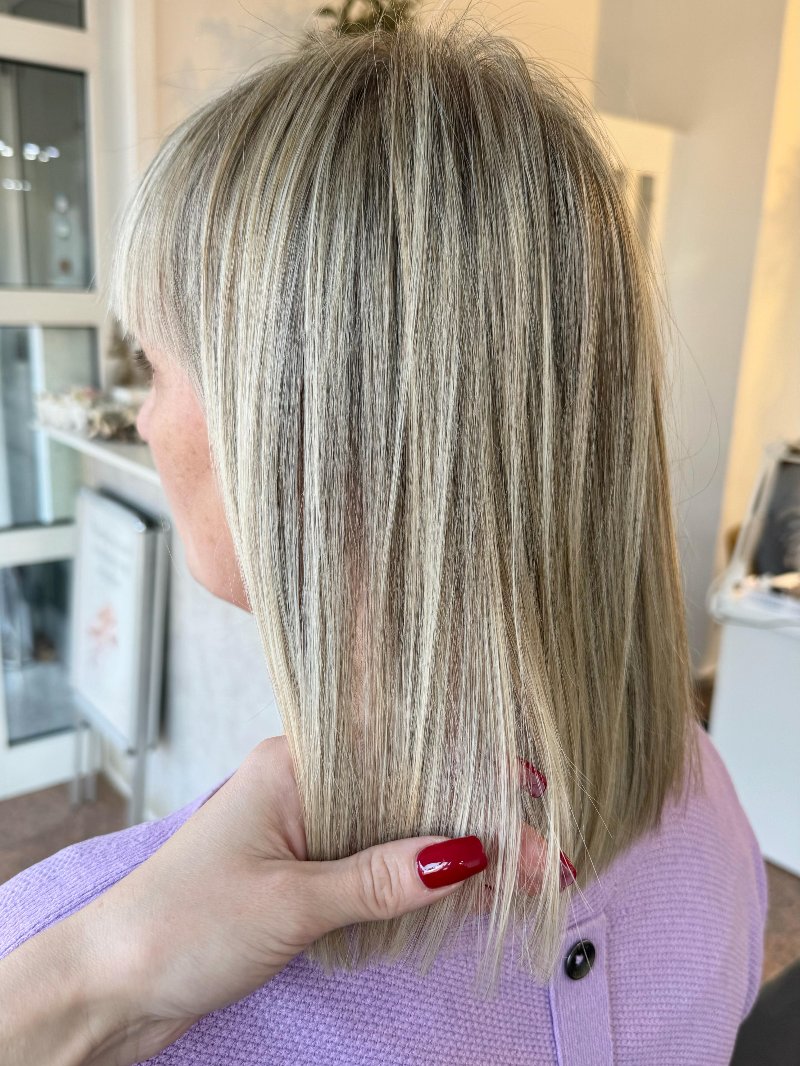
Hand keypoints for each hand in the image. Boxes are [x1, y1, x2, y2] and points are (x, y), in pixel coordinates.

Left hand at [4, 737, 569, 1065]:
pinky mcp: (302, 871)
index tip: (535, 793)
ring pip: (397, 828)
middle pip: (407, 789)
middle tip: (548, 851)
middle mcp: (304, 784)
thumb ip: (380, 878)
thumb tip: (470, 854)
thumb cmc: (179, 925)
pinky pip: (375, 864)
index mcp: (295, 761)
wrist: (107, 986)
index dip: (470, 769)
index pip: (400, 751)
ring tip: (528, 870)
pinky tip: (465, 888)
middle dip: (477, 817)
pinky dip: (418, 878)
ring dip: (455, 850)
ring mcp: (304, 828)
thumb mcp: (289, 902)